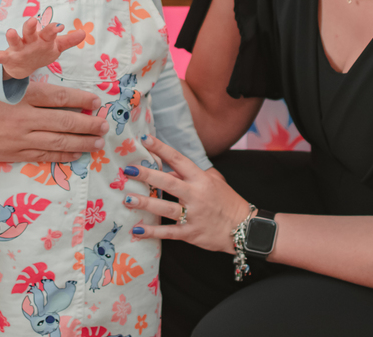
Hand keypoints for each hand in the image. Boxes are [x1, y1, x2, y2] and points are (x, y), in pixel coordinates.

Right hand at [0, 8, 85, 78]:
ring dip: (12, 37)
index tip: (58, 25)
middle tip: (32, 20)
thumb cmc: (41, 51)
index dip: (52, 29)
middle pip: (29, 32)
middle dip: (31, 27)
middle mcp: (29, 41)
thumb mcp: (55, 47)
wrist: (23, 65)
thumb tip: (84, 32)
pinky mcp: (7, 57)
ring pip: (14, 42)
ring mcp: (17, 49)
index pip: (48, 33)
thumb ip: (68, 41)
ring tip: (9, 32)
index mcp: (41, 39)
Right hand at [0, 81, 108, 162]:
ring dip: (80, 143)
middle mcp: (22, 118)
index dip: (81, 100)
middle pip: (63, 122)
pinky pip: (42, 155)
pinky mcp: (11, 154)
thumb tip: (45, 64)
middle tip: (104, 126)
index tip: (96, 102)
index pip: (59, 98)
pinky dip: (61, 156)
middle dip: (87, 125)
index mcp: (20, 94)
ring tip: (97, 143)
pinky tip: (75, 155)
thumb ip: (20, 74)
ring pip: (56, 142)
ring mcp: (17, 139)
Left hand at [120, 135, 253, 254]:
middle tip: (129, 170)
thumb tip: (171, 169)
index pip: (178, 160)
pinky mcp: (191, 233)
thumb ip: (192, 174)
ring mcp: (193, 215)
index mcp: (201, 179)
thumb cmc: (227, 201)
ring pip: (165, 208)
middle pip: (168, 182)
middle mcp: (196, 195)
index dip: (162, 149)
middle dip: (147, 176)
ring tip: (128, 199)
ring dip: (146, 203)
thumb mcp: (214, 182)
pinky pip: (169, 232)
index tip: (145, 139)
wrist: (244, 228)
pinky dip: (153, 232)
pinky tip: (137, 230)